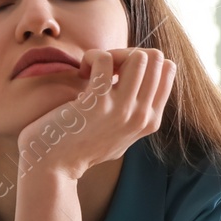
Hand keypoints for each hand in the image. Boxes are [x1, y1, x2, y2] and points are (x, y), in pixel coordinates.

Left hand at [16, 47, 175, 180]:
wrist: (52, 167)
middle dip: (128, 53)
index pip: (168, 69)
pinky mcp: (98, 104)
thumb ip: (136, 113)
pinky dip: (92, 57)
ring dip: (112, 53)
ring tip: (94, 69)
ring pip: (138, 56)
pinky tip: (81, 71)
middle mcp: (142, 116)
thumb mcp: (120, 134)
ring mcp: (123, 110)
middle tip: (104, 68)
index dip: (142, 61)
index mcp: (150, 120)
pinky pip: (105, 59)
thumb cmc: (80, 146)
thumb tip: (147, 79)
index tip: (119, 72)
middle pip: (155, 59)